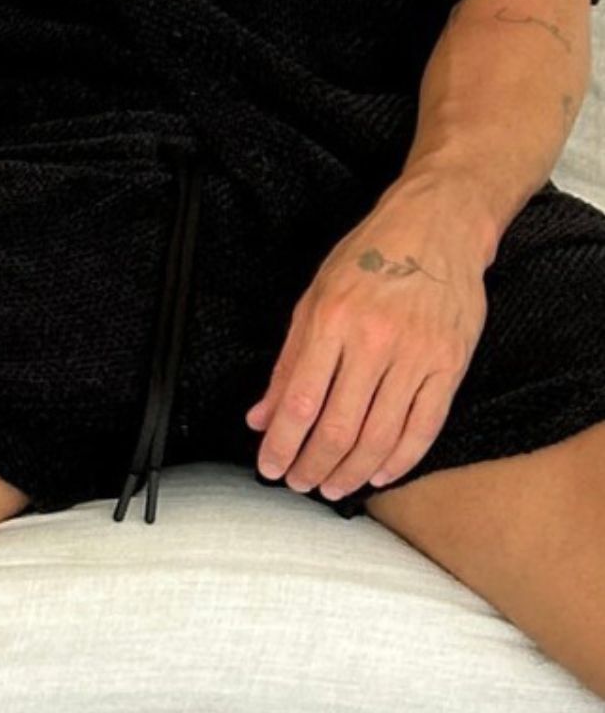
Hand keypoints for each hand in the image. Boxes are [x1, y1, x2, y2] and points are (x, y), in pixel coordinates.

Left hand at [243, 178, 490, 501]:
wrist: (438, 226)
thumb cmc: (370, 257)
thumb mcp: (315, 296)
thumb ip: (289, 360)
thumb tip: (261, 415)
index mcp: (332, 319)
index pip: (299, 401)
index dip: (281, 444)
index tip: (270, 466)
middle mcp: (374, 340)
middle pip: (338, 428)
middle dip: (312, 466)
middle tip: (299, 483)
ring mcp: (417, 355)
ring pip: (379, 437)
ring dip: (351, 473)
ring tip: (332, 486)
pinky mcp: (451, 365)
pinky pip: (423, 428)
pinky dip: (399, 461)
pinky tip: (379, 474)